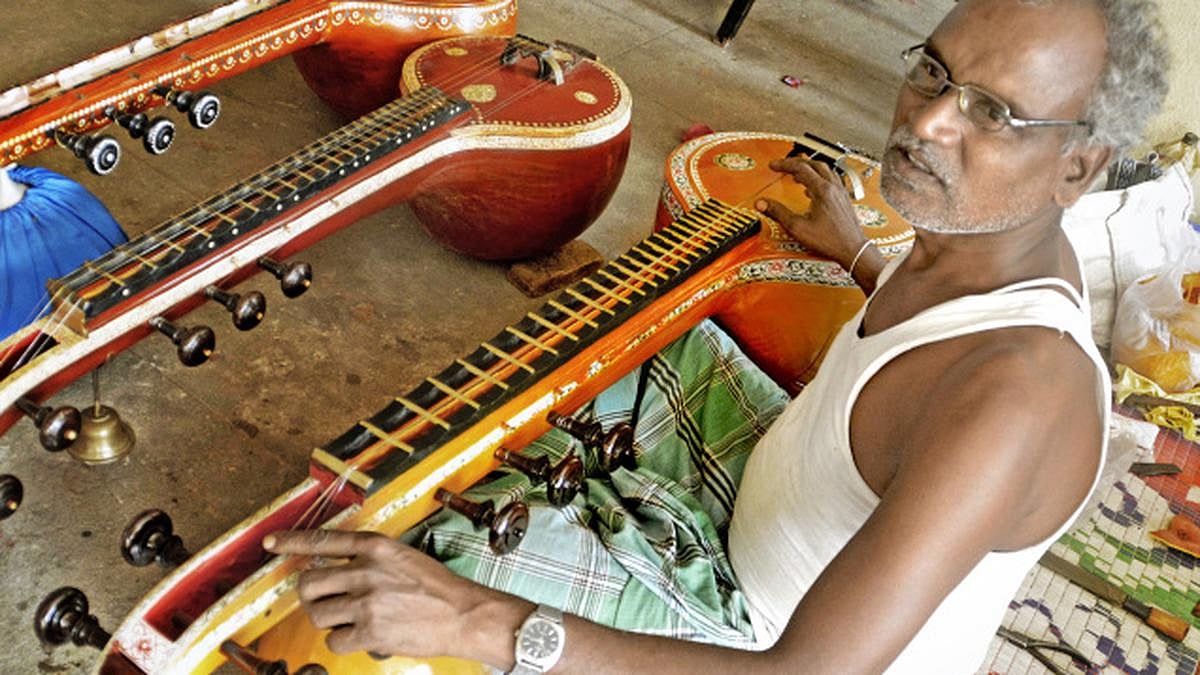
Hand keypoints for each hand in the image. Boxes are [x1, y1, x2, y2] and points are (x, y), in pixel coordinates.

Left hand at [263, 530, 499, 658]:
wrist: (464, 614)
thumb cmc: (437, 588)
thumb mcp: (403, 558)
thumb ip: (369, 560)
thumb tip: (333, 572)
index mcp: (376, 547)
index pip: (323, 540)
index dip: (291, 542)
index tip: (270, 544)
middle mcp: (367, 571)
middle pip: (309, 584)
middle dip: (312, 596)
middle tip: (326, 602)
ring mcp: (367, 602)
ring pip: (317, 614)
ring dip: (329, 621)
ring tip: (351, 620)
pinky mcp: (370, 632)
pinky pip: (334, 641)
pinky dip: (344, 642)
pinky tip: (364, 637)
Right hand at [755, 156, 867, 270]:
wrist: (852, 249)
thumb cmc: (831, 240)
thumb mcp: (798, 227)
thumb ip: (778, 213)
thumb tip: (762, 203)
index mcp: (822, 190)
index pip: (800, 168)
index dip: (784, 165)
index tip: (774, 166)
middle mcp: (833, 188)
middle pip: (814, 164)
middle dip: (796, 163)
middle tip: (784, 166)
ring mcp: (841, 193)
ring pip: (825, 170)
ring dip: (809, 169)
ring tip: (797, 173)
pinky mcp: (844, 200)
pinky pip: (831, 180)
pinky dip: (819, 178)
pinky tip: (813, 188)